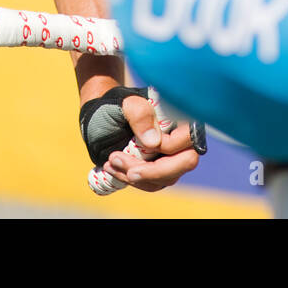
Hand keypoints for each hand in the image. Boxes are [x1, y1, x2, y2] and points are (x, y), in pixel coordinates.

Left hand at [80, 86, 203, 191]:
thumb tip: (155, 142)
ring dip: (139, 177)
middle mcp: (180, 136)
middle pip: (185, 162)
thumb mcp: (124, 104)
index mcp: (178, 116)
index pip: (187, 138)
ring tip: (111, 163)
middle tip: (129, 171)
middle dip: (155, 171)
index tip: (140, 144)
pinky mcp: (158, 169)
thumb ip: (140, 114)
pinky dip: (133, 180)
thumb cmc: (114, 106)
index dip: (167, 146)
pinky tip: (113, 168)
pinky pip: (153, 183)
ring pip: (168, 177)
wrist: (100, 117)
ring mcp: (171, 155)